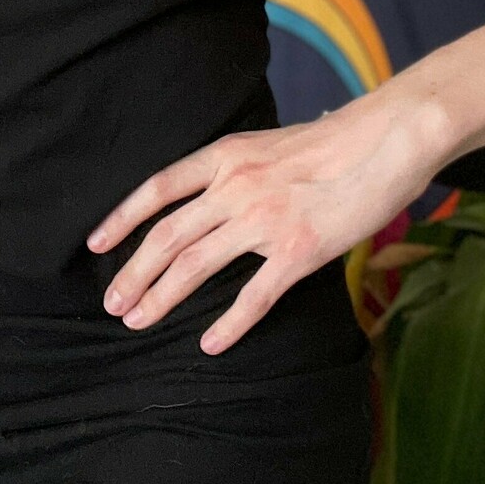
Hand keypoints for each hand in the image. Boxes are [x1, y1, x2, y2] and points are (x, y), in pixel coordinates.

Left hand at [85, 88, 450, 352]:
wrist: (388, 139)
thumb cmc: (336, 142)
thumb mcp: (272, 143)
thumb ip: (239, 168)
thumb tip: (215, 190)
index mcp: (227, 155)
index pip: (158, 189)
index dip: (122, 218)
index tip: (97, 244)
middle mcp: (236, 186)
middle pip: (167, 235)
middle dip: (133, 272)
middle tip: (112, 303)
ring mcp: (265, 219)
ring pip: (195, 265)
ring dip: (160, 297)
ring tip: (136, 321)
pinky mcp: (298, 250)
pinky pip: (253, 296)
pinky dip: (228, 324)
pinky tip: (209, 344)